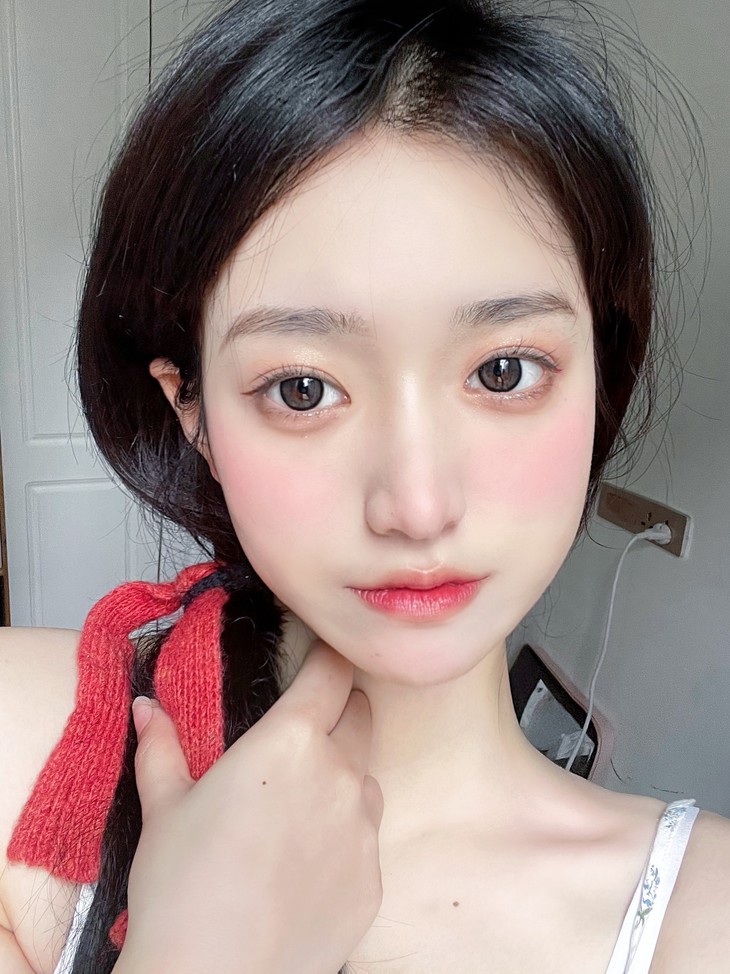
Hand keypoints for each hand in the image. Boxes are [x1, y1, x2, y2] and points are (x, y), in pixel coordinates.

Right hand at [116, 640, 383, 973]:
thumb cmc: (181, 888)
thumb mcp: (163, 806)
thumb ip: (162, 746)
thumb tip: (147, 708)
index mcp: (291, 741)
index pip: (331, 674)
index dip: (330, 658)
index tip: (325, 653)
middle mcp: (339, 774)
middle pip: (360, 717)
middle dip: (339, 711)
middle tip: (308, 727)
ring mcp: (363, 829)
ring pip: (365, 779)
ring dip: (343, 778)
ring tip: (297, 809)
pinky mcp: (374, 878)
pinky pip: (367, 838)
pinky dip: (345, 837)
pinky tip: (304, 864)